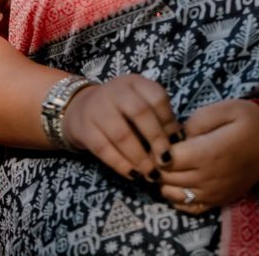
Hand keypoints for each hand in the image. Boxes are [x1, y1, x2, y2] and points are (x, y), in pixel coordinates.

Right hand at [61, 75, 181, 183]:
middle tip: (166, 161)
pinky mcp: (85, 129)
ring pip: (121, 134)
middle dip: (156, 139)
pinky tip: (133, 175)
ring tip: (152, 174)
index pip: (156, 96)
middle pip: (139, 112)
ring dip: (140, 157)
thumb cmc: (119, 110)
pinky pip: (104, 149)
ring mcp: (97, 109)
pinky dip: (121, 164)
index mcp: (134, 82)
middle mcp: (115, 91)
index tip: (177, 142)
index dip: (169, 121)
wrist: (80, 108)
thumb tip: (178, 143)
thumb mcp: (137, 102)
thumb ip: (156, 117)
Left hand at [158, 100, 258, 213]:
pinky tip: (178, 180)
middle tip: (160, 146)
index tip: (159, 135)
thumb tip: (178, 135)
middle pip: (166, 176)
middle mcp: (208, 178)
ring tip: (169, 162)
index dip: (157, 147)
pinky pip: (187, 207)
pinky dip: (176, 196)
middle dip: (157, 162)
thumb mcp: (226, 108)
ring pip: (172, 193)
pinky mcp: (216, 202)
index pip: (167, 158)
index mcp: (209, 153)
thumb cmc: (249, 123)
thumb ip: (198, 120)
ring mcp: (212, 193)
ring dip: (164, 179)